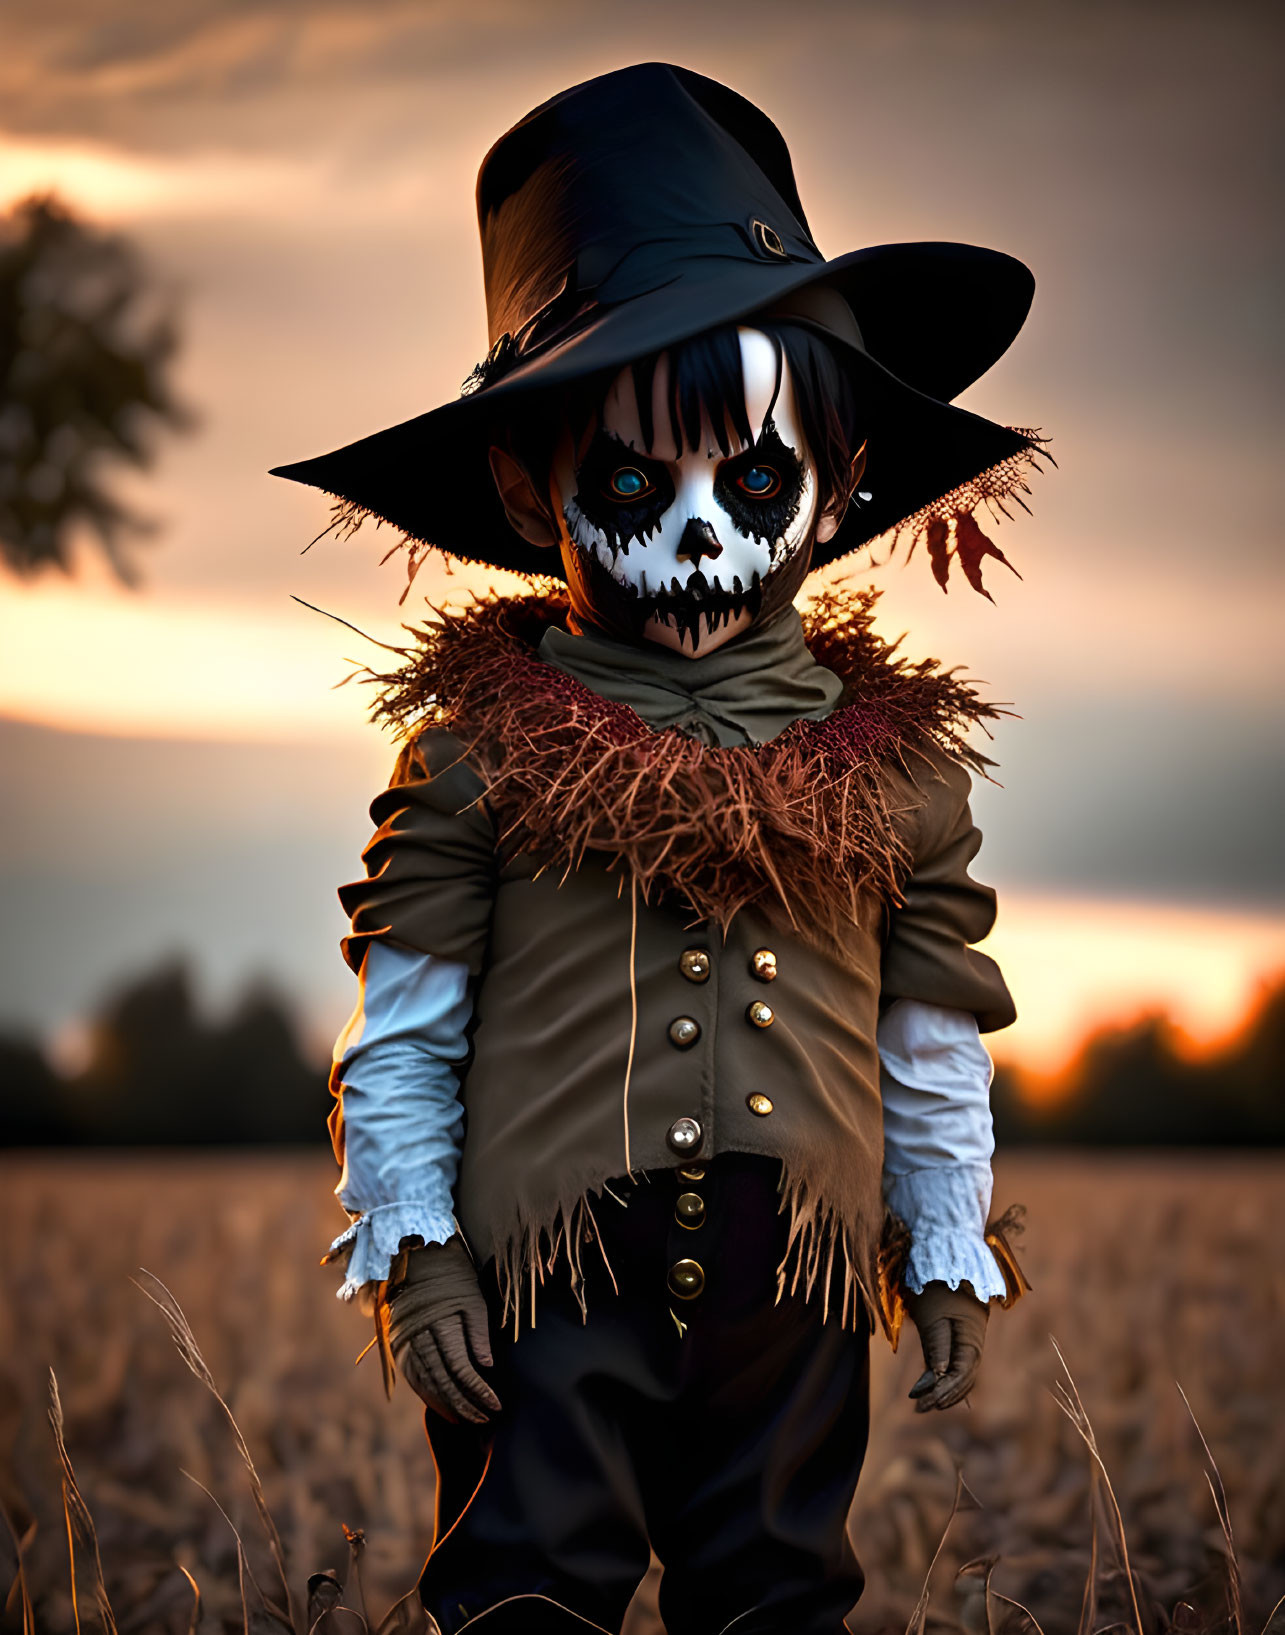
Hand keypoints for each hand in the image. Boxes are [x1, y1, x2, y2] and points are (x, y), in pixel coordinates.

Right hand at [386, 1235, 501, 1424]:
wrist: (418, 1260)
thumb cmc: (454, 1278)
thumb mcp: (473, 1299)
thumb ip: (479, 1334)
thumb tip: (487, 1367)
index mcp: (441, 1324)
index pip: (461, 1368)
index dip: (479, 1390)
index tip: (496, 1405)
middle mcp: (419, 1337)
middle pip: (443, 1381)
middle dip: (465, 1405)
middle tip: (485, 1419)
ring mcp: (405, 1343)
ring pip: (426, 1384)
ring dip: (446, 1406)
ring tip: (467, 1420)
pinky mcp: (398, 1346)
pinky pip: (412, 1378)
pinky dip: (428, 1396)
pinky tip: (443, 1407)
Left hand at [904, 1279, 988, 1411]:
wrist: (950, 1268)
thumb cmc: (938, 1290)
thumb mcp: (933, 1317)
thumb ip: (937, 1347)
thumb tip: (937, 1378)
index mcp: (972, 1342)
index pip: (959, 1376)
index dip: (941, 1392)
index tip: (921, 1401)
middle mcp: (975, 1348)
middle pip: (962, 1382)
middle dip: (942, 1397)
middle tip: (918, 1408)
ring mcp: (970, 1346)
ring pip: (961, 1378)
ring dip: (945, 1393)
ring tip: (923, 1404)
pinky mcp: (961, 1343)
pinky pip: (958, 1369)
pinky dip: (946, 1382)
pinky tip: (933, 1390)